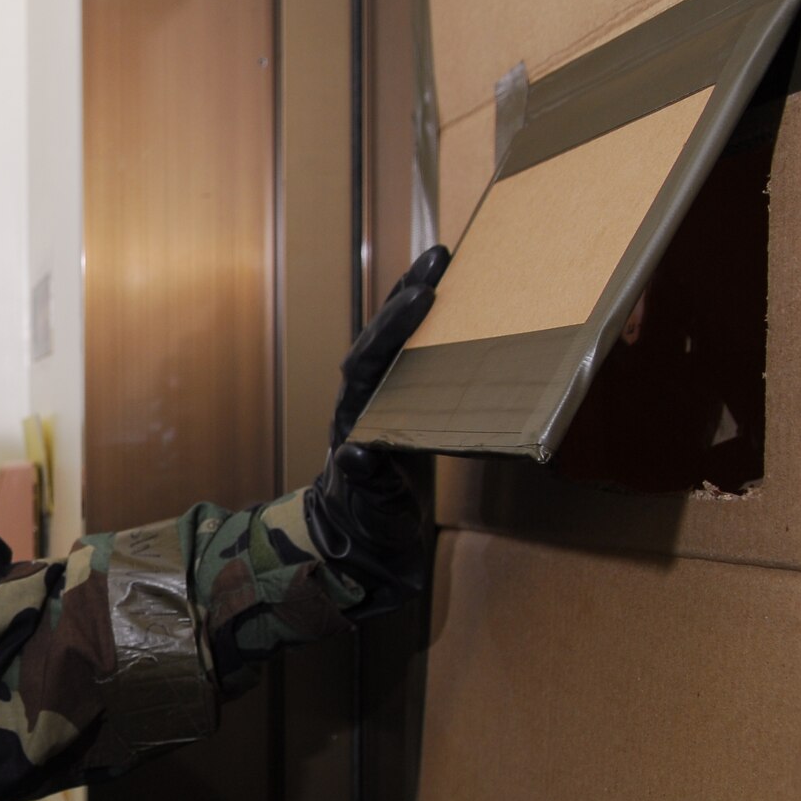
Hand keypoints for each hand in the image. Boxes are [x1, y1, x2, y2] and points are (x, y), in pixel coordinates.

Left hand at [303, 246, 448, 600]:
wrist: (361, 544)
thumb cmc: (366, 528)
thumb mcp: (370, 511)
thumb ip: (366, 483)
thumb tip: (357, 452)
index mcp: (352, 421)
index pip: (367, 364)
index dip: (392, 329)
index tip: (423, 297)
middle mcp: (361, 402)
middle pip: (379, 337)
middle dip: (406, 295)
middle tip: (440, 256)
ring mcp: (379, 400)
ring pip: (393, 339)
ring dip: (413, 298)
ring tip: (443, 258)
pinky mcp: (400, 405)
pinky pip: (410, 356)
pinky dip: (425, 325)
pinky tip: (448, 298)